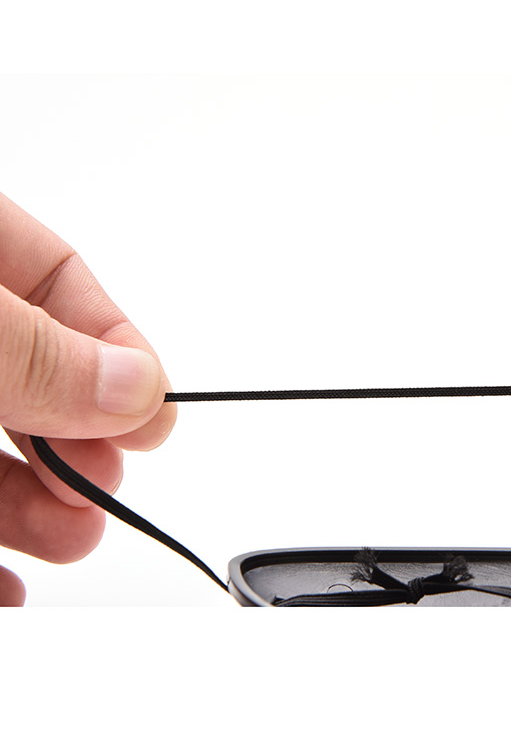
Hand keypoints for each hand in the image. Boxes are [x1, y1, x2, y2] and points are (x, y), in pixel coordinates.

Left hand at [0, 192, 176, 604]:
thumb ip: (29, 346)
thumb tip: (132, 386)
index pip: (56, 276)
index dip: (117, 345)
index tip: (153, 413)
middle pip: (27, 371)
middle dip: (77, 437)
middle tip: (110, 482)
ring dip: (36, 499)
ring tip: (72, 537)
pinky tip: (5, 576)